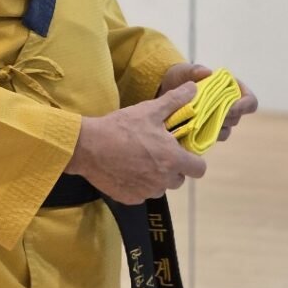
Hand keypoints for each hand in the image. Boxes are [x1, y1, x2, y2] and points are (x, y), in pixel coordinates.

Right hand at [65, 82, 207, 203]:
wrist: (88, 147)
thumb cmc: (122, 127)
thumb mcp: (149, 110)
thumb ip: (175, 100)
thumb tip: (194, 88)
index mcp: (172, 159)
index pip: (199, 169)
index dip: (193, 160)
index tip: (182, 150)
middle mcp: (162, 180)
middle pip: (179, 179)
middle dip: (173, 167)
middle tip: (157, 150)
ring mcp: (146, 192)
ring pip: (160, 187)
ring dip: (156, 176)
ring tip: (140, 158)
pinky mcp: (130, 199)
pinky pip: (142, 193)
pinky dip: (138, 184)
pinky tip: (126, 168)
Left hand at [158, 62, 257, 142]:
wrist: (167, 89)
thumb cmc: (180, 76)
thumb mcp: (184, 70)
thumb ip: (195, 70)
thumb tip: (208, 72)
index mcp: (232, 90)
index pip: (250, 102)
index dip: (244, 106)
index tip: (230, 106)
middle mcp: (229, 107)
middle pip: (237, 119)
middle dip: (223, 117)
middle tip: (208, 113)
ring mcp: (218, 121)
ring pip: (225, 131)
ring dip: (212, 127)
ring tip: (197, 120)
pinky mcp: (206, 131)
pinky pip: (211, 138)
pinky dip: (203, 135)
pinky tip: (191, 129)